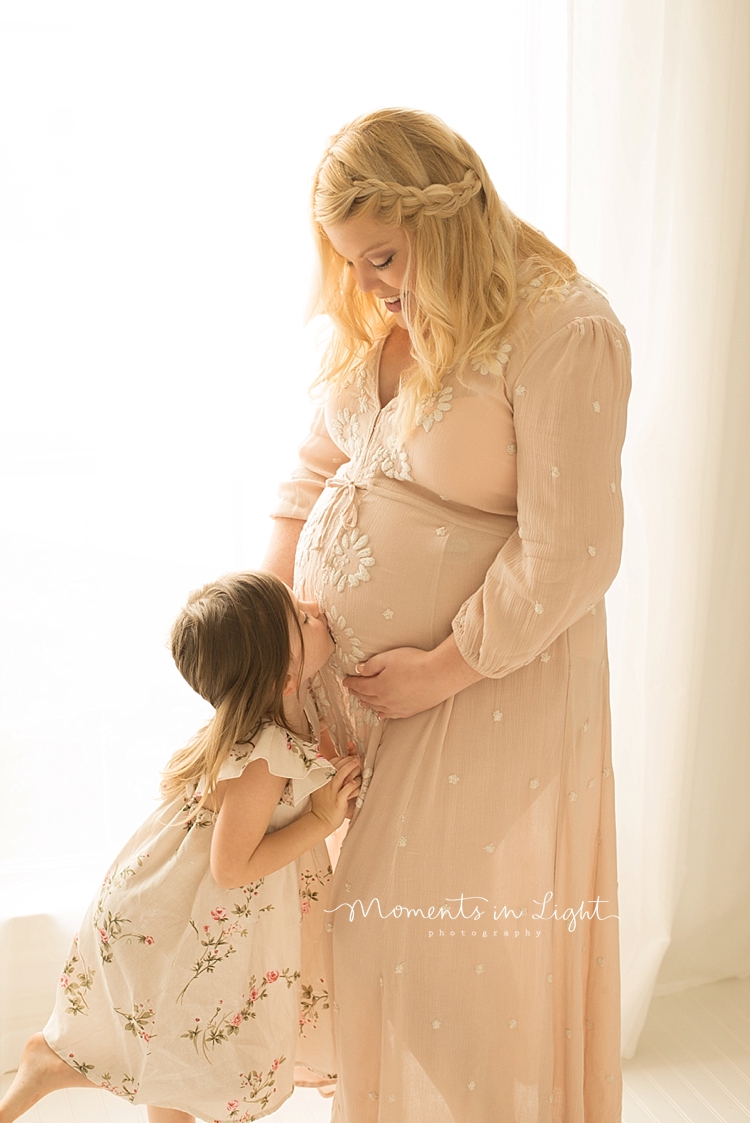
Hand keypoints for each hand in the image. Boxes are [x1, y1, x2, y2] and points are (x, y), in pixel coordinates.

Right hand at [310, 756, 361, 832]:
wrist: (320, 821)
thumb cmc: (324, 804)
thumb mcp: (322, 788)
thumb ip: (329, 777)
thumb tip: (342, 767)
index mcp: (321, 778)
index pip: (333, 762)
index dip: (343, 758)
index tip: (351, 757)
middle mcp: (326, 782)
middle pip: (338, 766)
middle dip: (349, 761)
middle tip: (357, 761)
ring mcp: (332, 791)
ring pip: (342, 774)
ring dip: (352, 768)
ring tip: (358, 765)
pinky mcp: (339, 800)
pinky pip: (347, 789)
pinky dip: (353, 784)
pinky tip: (356, 783)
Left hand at [343, 637, 483, 719]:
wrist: (439, 675)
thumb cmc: (414, 662)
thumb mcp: (388, 658)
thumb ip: (371, 665)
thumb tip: (358, 670)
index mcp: (378, 686)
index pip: (360, 685)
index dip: (351, 683)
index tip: (345, 681)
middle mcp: (385, 700)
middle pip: (367, 697)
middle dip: (357, 693)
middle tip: (351, 690)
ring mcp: (398, 707)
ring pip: (377, 707)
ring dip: (368, 704)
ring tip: (362, 701)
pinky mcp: (410, 710)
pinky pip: (391, 715)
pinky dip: (382, 714)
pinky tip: (380, 714)